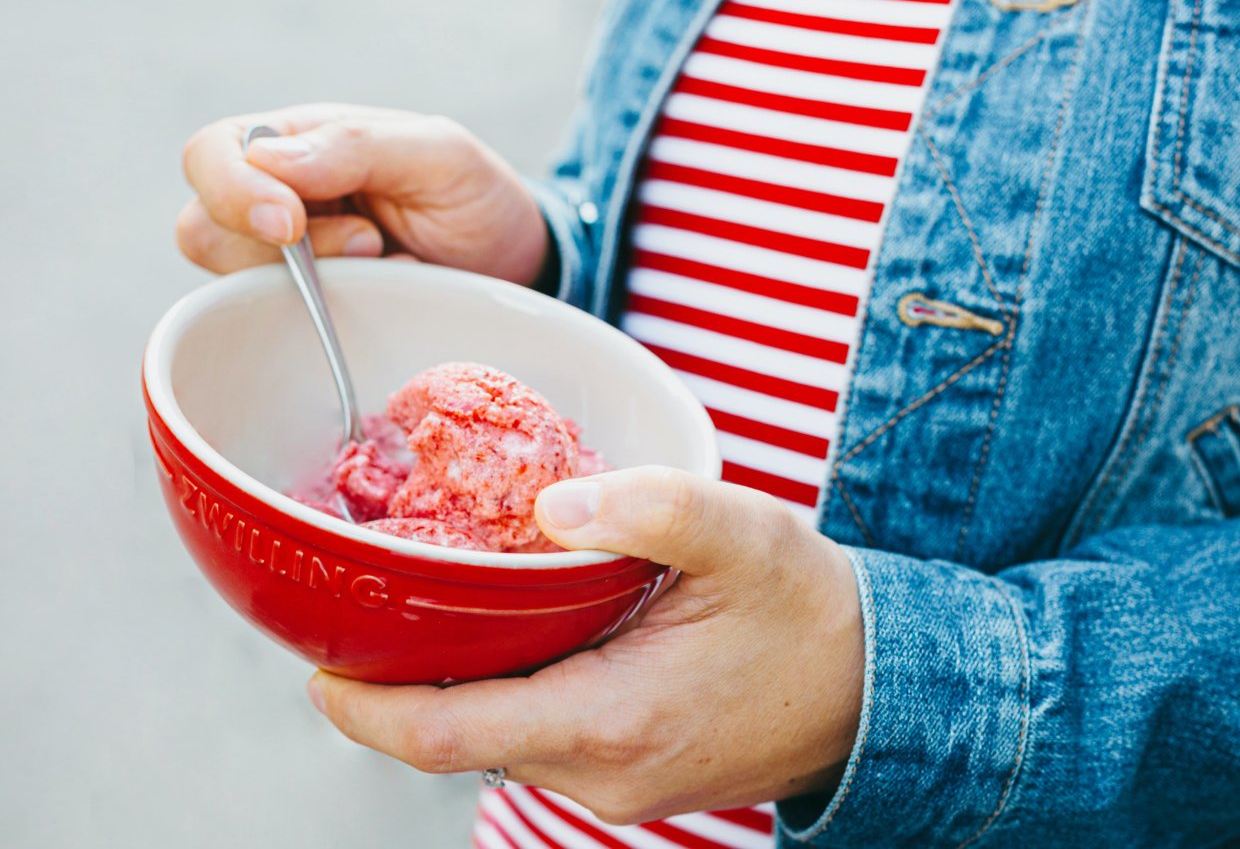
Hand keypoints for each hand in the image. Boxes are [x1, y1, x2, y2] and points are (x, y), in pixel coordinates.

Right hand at [176, 103, 548, 284]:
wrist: (512, 262)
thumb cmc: (472, 195)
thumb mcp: (438, 153)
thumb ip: (357, 148)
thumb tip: (269, 161)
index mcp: (296, 141)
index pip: (212, 154)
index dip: (232, 190)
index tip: (290, 225)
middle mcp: (276, 197)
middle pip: (204, 228)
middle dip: (275, 249)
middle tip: (369, 244)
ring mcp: (287, 261)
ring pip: (231, 283)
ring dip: (305, 284)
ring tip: (383, 259)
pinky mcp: (306, 311)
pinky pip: (274, 324)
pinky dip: (319, 319)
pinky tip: (375, 295)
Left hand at [307, 466, 864, 824]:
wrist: (873, 687)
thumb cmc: (806, 611)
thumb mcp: (738, 534)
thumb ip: (646, 508)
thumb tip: (547, 506)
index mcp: (613, 720)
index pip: (448, 735)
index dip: (367, 708)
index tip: (316, 670)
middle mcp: (600, 770)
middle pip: (457, 736)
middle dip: (399, 685)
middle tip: (366, 611)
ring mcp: (613, 783)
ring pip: (495, 737)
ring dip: (455, 683)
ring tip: (434, 610)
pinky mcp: (626, 773)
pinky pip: (537, 736)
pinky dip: (506, 689)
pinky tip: (513, 633)